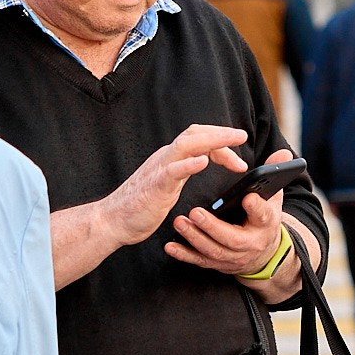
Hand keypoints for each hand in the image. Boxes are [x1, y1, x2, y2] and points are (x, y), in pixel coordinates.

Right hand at [102, 125, 248, 247]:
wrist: (112, 221)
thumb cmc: (140, 206)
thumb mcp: (169, 183)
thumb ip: (183, 170)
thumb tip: (203, 160)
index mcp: (170, 158)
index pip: (198, 139)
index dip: (220, 141)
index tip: (238, 156)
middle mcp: (165, 158)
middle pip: (195, 134)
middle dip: (221, 133)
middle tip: (242, 136)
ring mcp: (159, 170)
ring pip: (186, 145)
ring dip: (213, 140)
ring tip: (232, 140)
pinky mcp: (154, 187)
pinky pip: (172, 171)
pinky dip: (188, 164)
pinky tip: (203, 162)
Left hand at [168, 148, 289, 275]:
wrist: (263, 253)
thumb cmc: (263, 218)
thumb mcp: (273, 197)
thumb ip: (274, 174)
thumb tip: (284, 153)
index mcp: (265, 224)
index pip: (263, 215)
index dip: (256, 208)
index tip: (247, 197)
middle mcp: (251, 244)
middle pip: (232, 239)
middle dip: (212, 227)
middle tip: (195, 212)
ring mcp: (233, 257)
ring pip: (214, 251)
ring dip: (195, 238)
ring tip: (180, 222)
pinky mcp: (219, 264)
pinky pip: (201, 262)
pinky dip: (185, 255)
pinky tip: (170, 246)